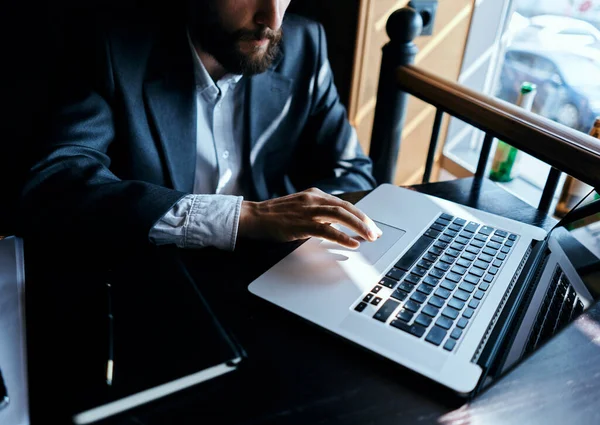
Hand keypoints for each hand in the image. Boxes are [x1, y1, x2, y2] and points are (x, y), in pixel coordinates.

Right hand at [238, 188, 382, 248]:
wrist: (254, 217)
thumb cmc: (276, 216)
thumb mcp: (301, 210)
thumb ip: (319, 215)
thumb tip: (339, 226)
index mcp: (315, 195)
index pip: (345, 204)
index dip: (361, 216)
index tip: (372, 227)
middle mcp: (314, 199)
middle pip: (346, 208)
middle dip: (364, 221)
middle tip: (376, 233)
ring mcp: (307, 210)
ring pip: (340, 215)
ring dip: (358, 226)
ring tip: (370, 237)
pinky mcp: (300, 223)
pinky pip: (326, 230)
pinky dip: (342, 237)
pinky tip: (352, 244)